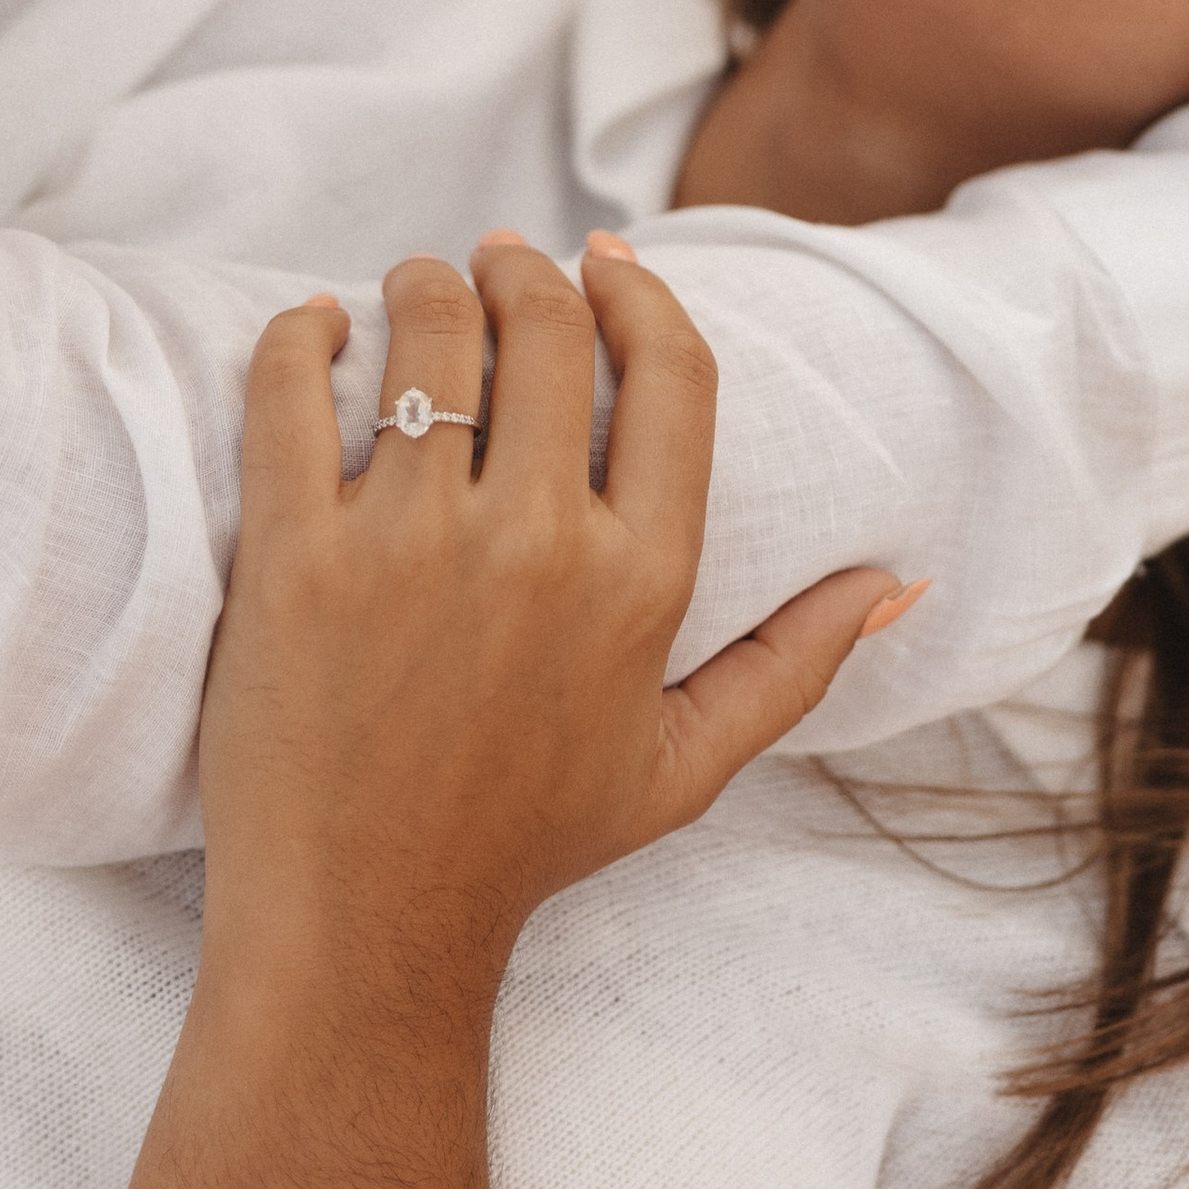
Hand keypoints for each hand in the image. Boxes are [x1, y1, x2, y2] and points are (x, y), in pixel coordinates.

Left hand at [199, 236, 904, 1010]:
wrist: (367, 928)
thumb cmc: (523, 844)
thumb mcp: (683, 768)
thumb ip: (793, 666)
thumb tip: (895, 579)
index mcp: (641, 583)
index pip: (672, 374)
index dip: (641, 294)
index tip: (604, 261)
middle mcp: (536, 547)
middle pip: (546, 329)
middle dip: (523, 270)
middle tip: (497, 261)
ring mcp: (408, 547)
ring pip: (428, 337)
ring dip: (422, 285)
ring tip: (415, 289)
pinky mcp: (294, 558)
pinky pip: (293, 391)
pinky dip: (300, 336)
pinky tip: (313, 330)